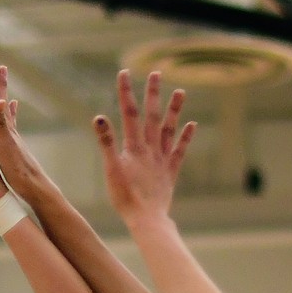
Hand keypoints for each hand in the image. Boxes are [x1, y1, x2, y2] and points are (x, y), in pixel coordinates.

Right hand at [0, 59, 46, 202]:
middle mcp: (6, 126)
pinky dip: (9, 109)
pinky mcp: (14, 141)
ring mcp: (11, 132)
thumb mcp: (7, 147)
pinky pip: (9, 120)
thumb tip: (1, 100)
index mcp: (1, 126)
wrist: (34, 186)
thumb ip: (2, 124)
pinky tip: (13, 104)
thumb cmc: (19, 170)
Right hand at [94, 70, 195, 225]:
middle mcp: (150, 150)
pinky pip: (180, 151)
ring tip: (180, 92)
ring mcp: (162, 160)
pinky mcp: (170, 173)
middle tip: (156, 74)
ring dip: (174, 110)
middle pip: (152, 117)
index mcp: (134, 148)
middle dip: (153, 94)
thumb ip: (107, 143)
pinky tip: (192, 124)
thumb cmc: (126, 198)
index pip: (129, 114)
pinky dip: (186, 137)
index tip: (124, 73)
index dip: (126, 93)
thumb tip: (99, 117)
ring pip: (169, 130)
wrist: (147, 220)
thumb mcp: (111, 170)